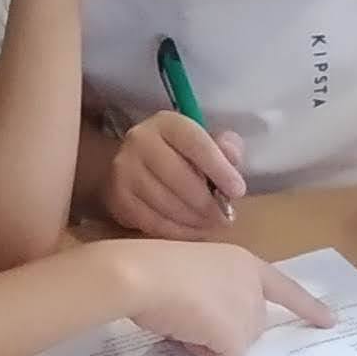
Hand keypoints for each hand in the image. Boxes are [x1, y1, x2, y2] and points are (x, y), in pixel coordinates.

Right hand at [103, 109, 245, 238]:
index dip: (220, 169)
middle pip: (180, 178)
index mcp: (167, 123)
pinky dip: (178, 232)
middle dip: (207, 203)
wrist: (132, 167)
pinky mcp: (118, 199)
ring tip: (210, 224)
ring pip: (167, 204)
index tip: (238, 191)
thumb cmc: (178, 155)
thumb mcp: (203, 142)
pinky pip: (153, 222)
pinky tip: (192, 231)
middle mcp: (140, 141)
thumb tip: (232, 159)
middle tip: (225, 217)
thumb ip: (224, 148)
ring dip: (194, 220)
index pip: (196, 144)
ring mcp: (124, 171)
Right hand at [113, 242, 333, 355]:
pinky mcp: (237, 334)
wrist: (142, 275)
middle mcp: (253, 284)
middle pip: (253, 325)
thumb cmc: (155, 269)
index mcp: (243, 262)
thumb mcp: (194, 275)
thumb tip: (214, 328)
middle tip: (188, 317)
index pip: (283, 287)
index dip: (307, 306)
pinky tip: (184, 332)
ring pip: (239, 343)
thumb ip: (216, 293)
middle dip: (225, 330)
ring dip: (210, 341)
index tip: (330, 321)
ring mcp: (248, 309)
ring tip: (181, 319)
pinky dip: (202, 353)